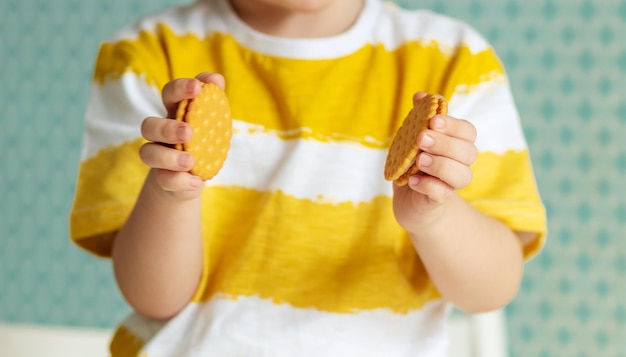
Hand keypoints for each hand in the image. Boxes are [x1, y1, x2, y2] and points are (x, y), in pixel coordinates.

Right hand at [139, 72, 225, 198]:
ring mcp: (159, 157)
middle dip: (167, 128)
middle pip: (148, 125)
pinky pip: (165, 180)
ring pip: (147, 154)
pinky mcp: (165, 179)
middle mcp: (160, 134)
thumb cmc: (204, 140)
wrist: (195, 176)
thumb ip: (213, 98)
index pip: (169, 94)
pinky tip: (198, 181)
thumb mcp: (212, 120)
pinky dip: (181, 182)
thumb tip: (216, 79)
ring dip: (169, 157)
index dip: (180, 89)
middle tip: (189, 132)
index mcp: (174, 113)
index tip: (197, 88)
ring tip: (191, 161)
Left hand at [392, 92, 477, 232]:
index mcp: (457, 144)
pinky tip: (412, 180)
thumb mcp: (413, 137)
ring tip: (419, 160)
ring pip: (462, 175)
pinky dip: (428, 186)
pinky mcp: (439, 200)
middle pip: (468, 152)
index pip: (468, 131)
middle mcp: (460, 163)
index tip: (434, 121)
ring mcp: (451, 183)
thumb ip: (419, 117)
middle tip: (422, 138)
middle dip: (445, 144)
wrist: (409, 199)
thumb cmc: (415, 161)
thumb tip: (420, 96)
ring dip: (440, 165)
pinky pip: (443, 194)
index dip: (453, 125)